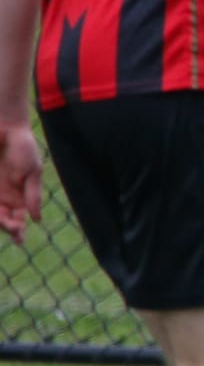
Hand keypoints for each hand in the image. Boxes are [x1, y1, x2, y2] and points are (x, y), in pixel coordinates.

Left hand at [0, 123, 43, 246]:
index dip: (18, 231)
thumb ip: (33, 195)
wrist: (4, 127)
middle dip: (7, 226)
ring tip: (4, 220)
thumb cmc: (22, 147)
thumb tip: (37, 219)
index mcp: (19, 196)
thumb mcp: (33, 171)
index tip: (19, 238)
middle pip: (3, 219)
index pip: (18, 219)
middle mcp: (3, 197)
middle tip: (11, 226)